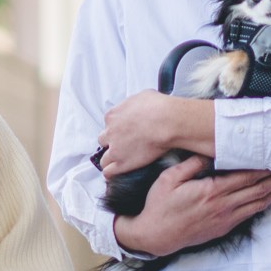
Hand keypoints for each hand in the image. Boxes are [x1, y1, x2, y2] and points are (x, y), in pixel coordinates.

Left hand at [97, 91, 215, 175]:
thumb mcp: (142, 96)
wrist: (167, 122)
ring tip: (118, 162)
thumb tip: (138, 105)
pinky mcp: (122, 163)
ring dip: (110, 160)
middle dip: (112, 143)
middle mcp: (110, 132)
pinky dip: (110, 173)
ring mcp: (115, 149)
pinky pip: (108, 171)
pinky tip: (114, 173)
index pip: (109, 123)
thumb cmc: (158, 107)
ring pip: (104, 159)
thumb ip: (134, 104)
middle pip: (104, 140)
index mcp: (113, 115)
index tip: (124, 131)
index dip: (117, 128)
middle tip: (123, 145)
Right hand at [112, 157, 270, 256]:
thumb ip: (192, 164)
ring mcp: (226, 219)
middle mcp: (223, 206)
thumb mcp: (169, 179)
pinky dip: (266, 203)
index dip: (267, 166)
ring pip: (259, 202)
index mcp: (212, 192)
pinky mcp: (224, 227)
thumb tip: (211, 152)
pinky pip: (251, 213)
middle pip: (259, 189)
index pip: (247, 176)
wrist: (155, 236)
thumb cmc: (160, 206)